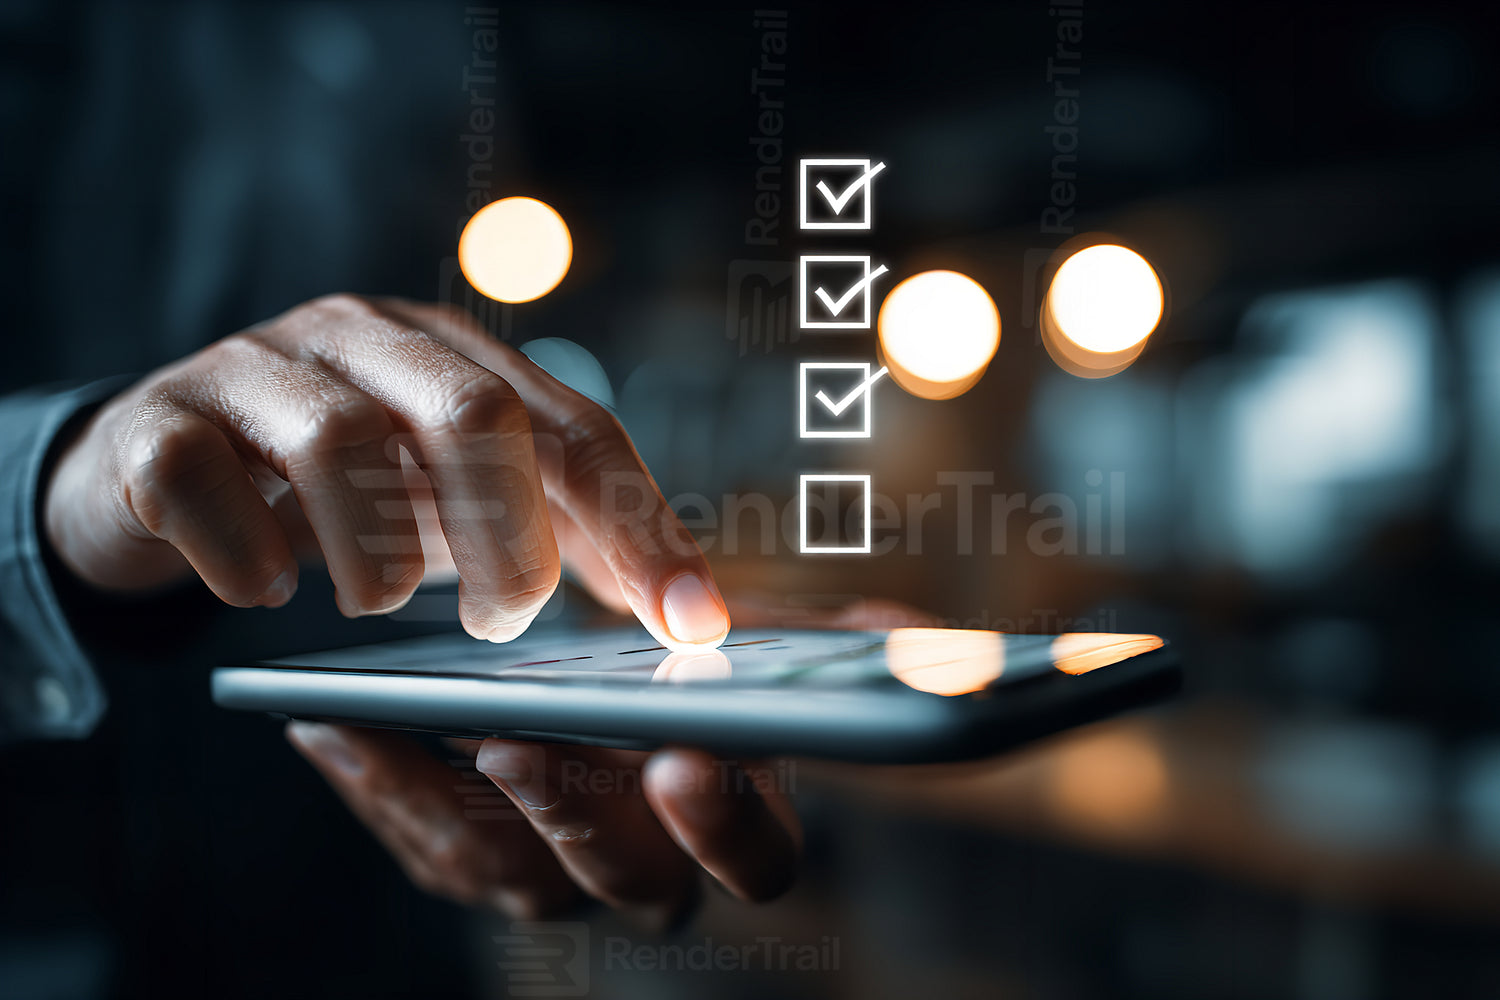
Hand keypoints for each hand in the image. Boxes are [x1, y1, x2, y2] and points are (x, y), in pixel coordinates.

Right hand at [43, 294, 728, 648]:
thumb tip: (680, 607)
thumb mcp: (459, 500)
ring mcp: (257, 370)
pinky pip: (200, 479)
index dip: (642, 526)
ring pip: (340, 442)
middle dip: (512, 538)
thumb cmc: (343, 487)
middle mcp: (367, 340)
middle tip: (504, 622)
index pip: (577, 430)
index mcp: (458, 356)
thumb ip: (560, 531)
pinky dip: (245, 554)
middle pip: (475, 414)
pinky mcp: (159, 423)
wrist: (165, 463)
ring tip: (376, 603)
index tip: (694, 622)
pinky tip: (265, 593)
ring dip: (377, 557)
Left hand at [283, 600, 934, 920]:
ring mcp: (552, 872)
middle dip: (578, 814)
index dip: (730, 825)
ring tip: (414, 726)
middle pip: (626, 877)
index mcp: (733, 821)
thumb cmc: (682, 662)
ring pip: (511, 870)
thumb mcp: (755, 641)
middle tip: (528, 740)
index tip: (689, 757)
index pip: (759, 864)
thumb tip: (911, 639)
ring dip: (463, 803)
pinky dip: (376, 782)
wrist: (589, 680)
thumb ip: (828, 646)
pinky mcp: (467, 854)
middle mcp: (647, 866)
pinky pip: (421, 840)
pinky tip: (329, 721)